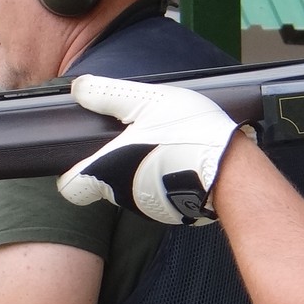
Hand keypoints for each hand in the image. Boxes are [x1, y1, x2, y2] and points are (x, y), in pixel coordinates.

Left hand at [59, 76, 242, 224]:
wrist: (232, 169)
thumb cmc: (187, 134)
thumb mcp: (146, 100)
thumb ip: (109, 94)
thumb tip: (79, 88)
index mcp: (107, 173)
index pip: (70, 188)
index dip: (74, 172)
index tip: (89, 154)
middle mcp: (124, 197)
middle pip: (104, 185)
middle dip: (115, 163)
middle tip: (137, 137)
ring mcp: (149, 210)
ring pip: (133, 190)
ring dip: (141, 170)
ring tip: (165, 144)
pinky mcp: (174, 215)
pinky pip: (159, 196)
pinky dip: (165, 181)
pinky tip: (182, 160)